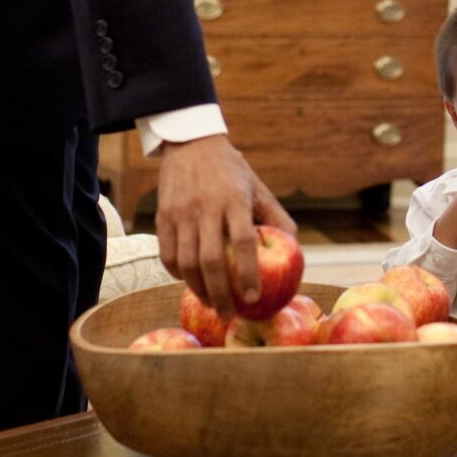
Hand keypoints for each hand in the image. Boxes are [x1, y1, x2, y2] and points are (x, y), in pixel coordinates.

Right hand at [155, 135, 295, 315]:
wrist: (190, 143)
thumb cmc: (231, 171)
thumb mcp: (257, 188)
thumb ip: (277, 217)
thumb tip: (295, 251)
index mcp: (234, 200)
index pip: (242, 242)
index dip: (248, 273)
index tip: (253, 298)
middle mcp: (205, 207)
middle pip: (209, 260)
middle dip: (220, 293)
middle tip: (229, 314)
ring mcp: (180, 213)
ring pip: (185, 262)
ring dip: (197, 289)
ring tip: (211, 303)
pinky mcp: (162, 216)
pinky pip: (167, 254)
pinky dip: (177, 274)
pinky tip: (190, 282)